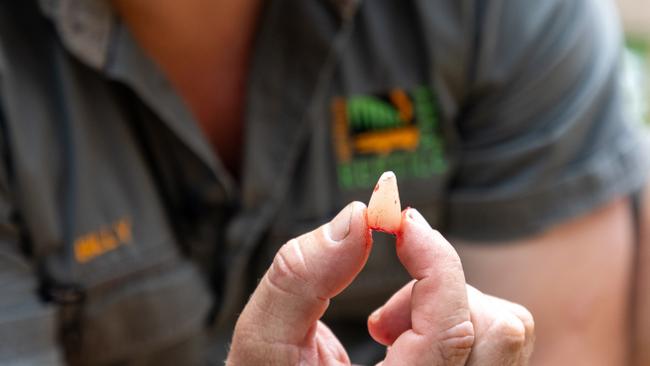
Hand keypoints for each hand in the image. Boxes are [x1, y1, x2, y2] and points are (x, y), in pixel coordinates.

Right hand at [226, 202, 533, 364]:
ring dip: (445, 306)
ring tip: (388, 327)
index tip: (401, 223)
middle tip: (382, 309)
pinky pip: (489, 344)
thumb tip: (357, 218)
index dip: (434, 260)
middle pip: (498, 331)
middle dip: (440, 290)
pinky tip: (402, 340)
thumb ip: (300, 278)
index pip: (451, 328)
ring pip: (503, 336)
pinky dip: (449, 320)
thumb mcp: (264, 342)